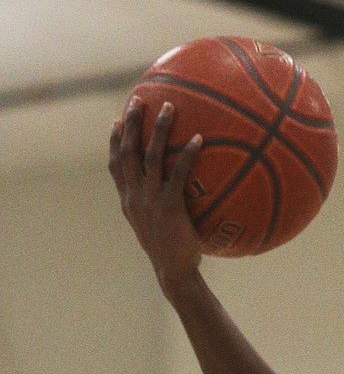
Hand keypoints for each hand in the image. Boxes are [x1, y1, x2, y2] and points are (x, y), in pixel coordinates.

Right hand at [109, 99, 203, 295]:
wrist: (174, 273)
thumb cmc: (172, 253)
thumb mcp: (158, 228)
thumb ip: (159, 208)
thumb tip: (175, 195)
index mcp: (129, 201)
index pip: (115, 166)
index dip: (115, 142)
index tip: (117, 121)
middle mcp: (134, 196)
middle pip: (127, 152)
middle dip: (131, 124)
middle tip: (137, 100)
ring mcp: (150, 200)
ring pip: (150, 156)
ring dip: (158, 129)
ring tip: (168, 107)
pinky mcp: (169, 206)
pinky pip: (178, 173)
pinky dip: (187, 154)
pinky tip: (199, 140)